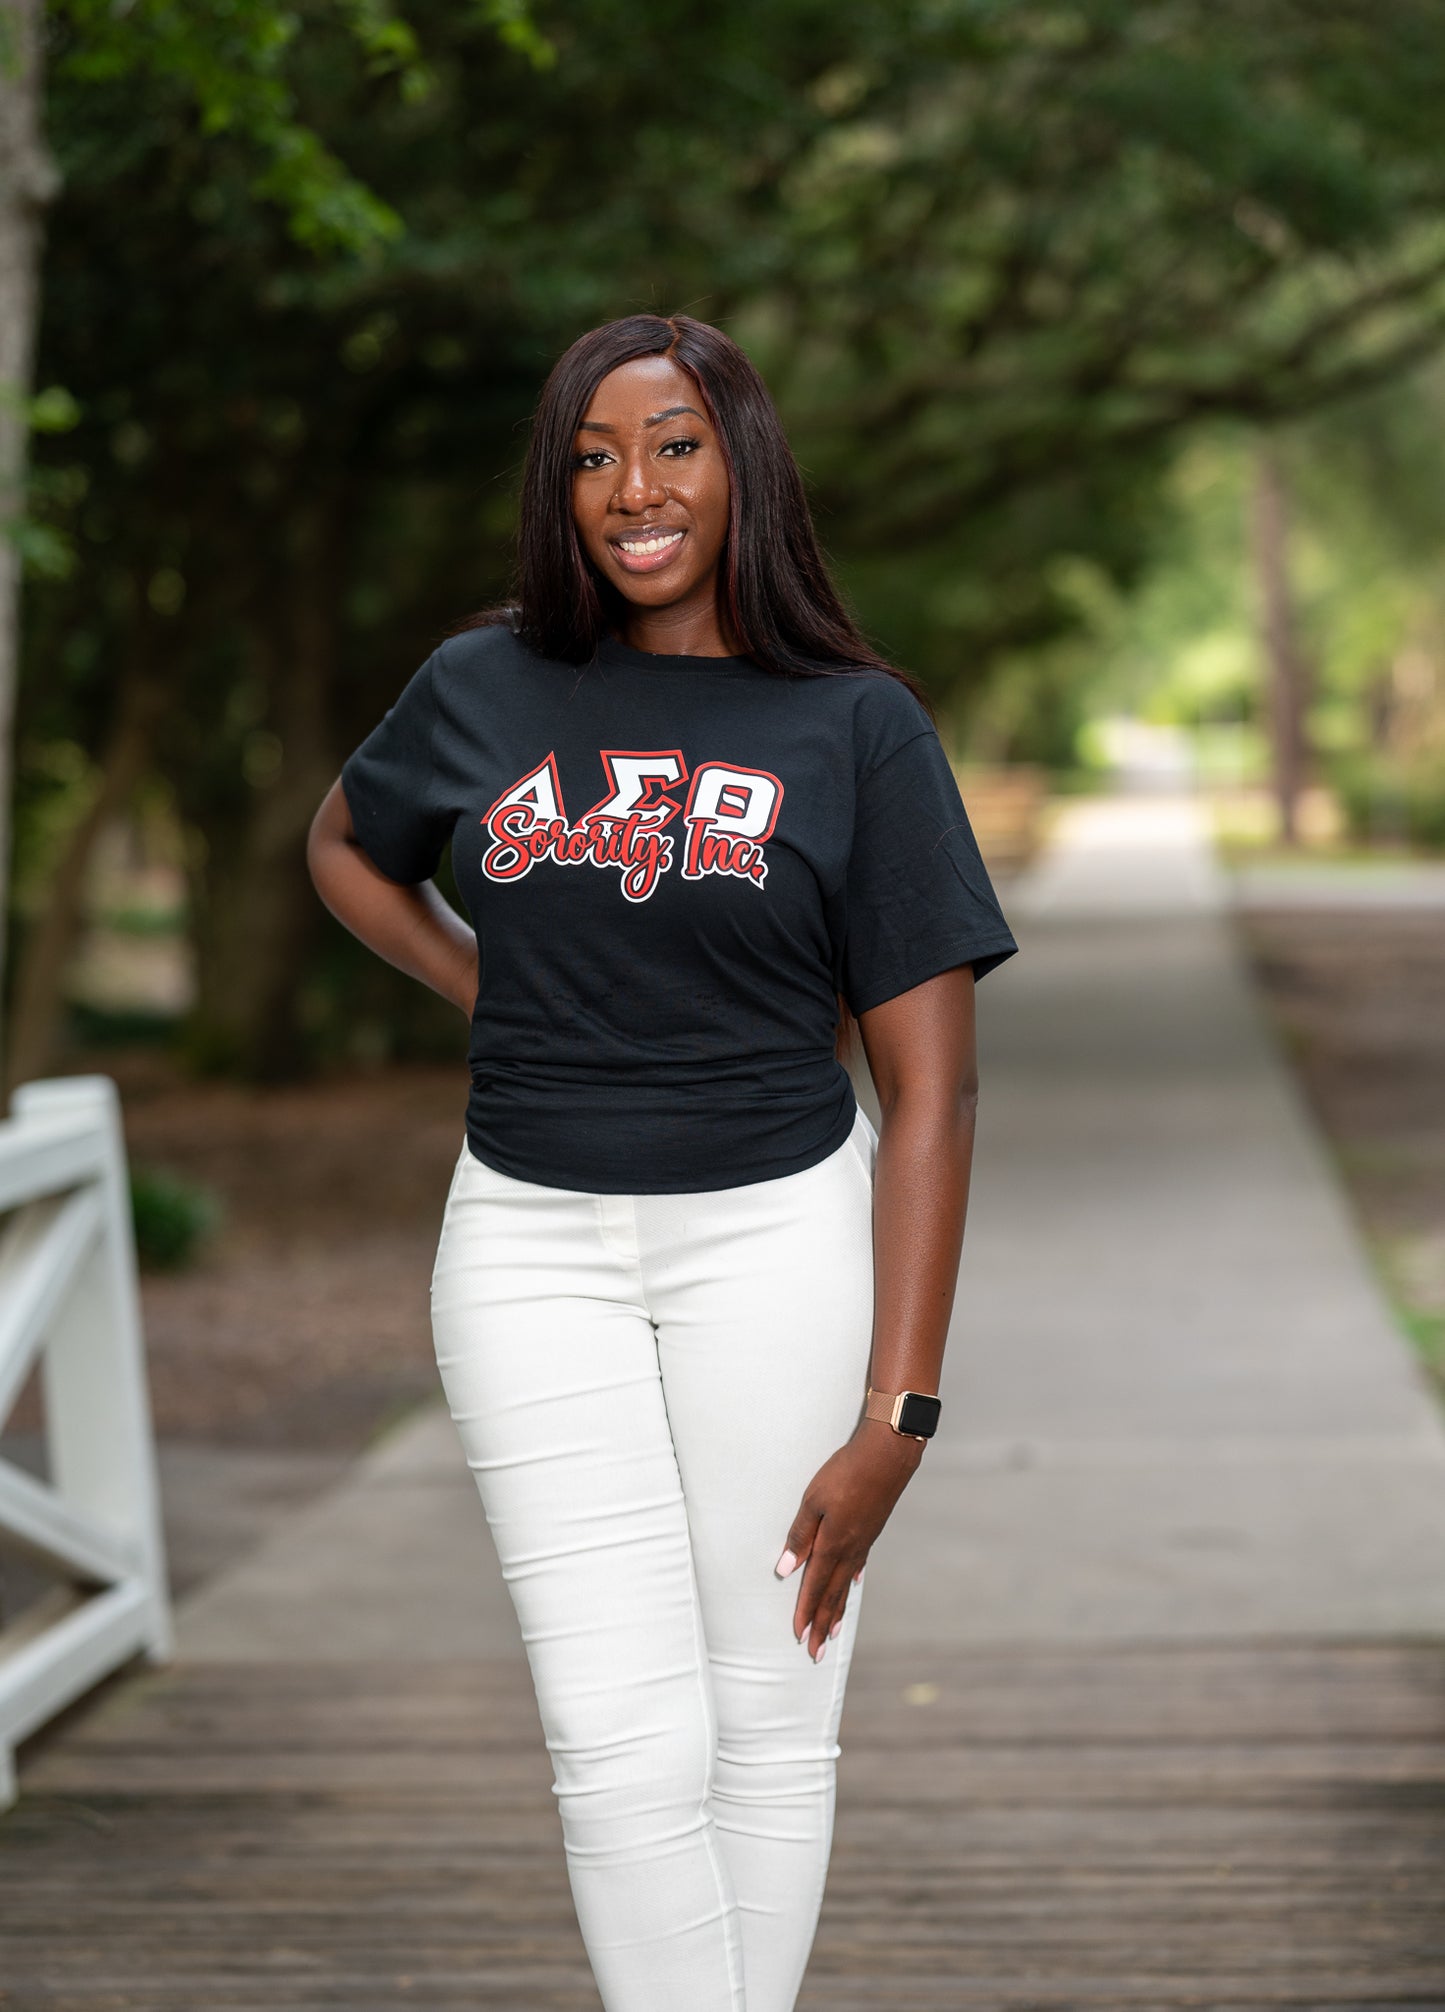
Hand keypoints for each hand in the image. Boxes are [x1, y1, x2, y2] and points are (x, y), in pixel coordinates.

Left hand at [774, 1423, 923, 1660]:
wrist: (888, 1455)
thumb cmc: (846, 1473)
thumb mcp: (814, 1500)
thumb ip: (800, 1535)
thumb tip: (785, 1570)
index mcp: (833, 1545)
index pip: (815, 1587)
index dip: (806, 1613)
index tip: (799, 1637)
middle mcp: (850, 1550)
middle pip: (833, 1595)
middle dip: (823, 1624)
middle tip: (816, 1653)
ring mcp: (864, 1541)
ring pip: (847, 1584)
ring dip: (838, 1609)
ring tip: (834, 1631)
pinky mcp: (871, 1530)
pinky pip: (859, 1564)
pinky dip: (852, 1581)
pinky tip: (853, 1585)